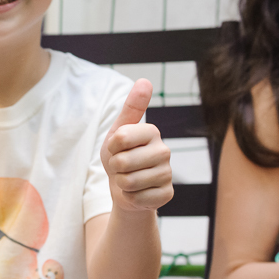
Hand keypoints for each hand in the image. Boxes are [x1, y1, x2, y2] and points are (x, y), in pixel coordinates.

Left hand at [101, 79, 172, 211]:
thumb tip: (145, 80)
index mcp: (151, 132)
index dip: (110, 147)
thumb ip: (131, 108)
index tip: (116, 148)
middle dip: (114, 168)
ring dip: (121, 184)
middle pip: (123, 162)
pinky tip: (137, 193)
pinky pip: (137, 199)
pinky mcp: (166, 194)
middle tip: (121, 167)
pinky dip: (130, 198)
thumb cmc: (120, 156)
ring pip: (129, 182)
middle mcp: (164, 151)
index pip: (120, 138)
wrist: (125, 187)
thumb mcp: (118, 132)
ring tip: (128, 179)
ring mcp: (167, 174)